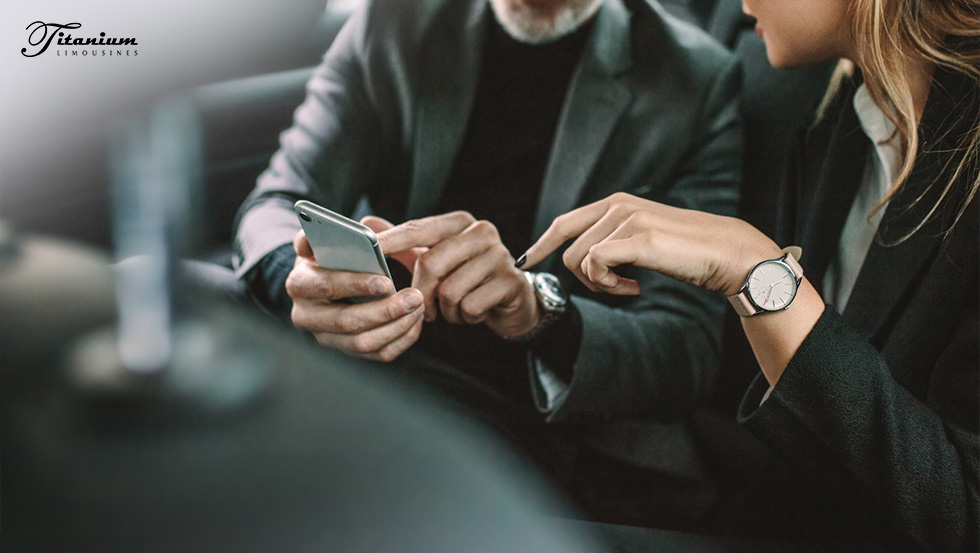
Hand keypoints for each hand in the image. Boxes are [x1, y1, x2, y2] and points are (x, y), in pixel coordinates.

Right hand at [286, 230, 424, 361]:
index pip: (326, 286)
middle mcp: (306, 317)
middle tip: (414, 297)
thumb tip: (354, 227)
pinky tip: (415, 321)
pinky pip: (377, 354)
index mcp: (299, 284)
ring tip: (419, 307)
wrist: (321, 281)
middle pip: (346, 322)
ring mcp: (326, 338)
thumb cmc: (328, 256)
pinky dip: (401, 339)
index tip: (386, 281)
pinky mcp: (347, 351)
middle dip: (384, 311)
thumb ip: (326, 229)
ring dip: (396, 326)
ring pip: (363, 343)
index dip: (356, 285)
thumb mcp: (321, 239)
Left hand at [376, 211, 540, 338]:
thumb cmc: (467, 278)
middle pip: (430, 263)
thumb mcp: (435, 258)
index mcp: (459, 222)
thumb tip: (367, 224)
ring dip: (446, 309)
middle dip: (421, 292)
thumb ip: (403, 243)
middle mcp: (482, 232)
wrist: (513, 301)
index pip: (418, 229)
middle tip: (422, 308)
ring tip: (455, 308)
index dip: (392, 240)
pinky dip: (465, 317)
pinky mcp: (511, 281)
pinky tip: (473, 313)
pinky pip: (470, 306)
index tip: (369, 248)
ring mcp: (500, 256)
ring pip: (450, 290)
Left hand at [520, 193, 781, 296]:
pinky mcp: (637, 237)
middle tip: (615, 289)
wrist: (726, 253)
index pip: (564, 222)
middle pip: (568, 249)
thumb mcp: (643, 240)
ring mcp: (627, 219)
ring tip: (630, 288)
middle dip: (584, 279)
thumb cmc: (686, 252)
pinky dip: (609, 286)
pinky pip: (596, 265)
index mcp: (616, 204)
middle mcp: (618, 205)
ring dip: (601, 285)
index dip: (542, 244)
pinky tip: (635, 289)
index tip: (526, 262)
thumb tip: (585, 260)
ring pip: (581, 261)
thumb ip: (614, 241)